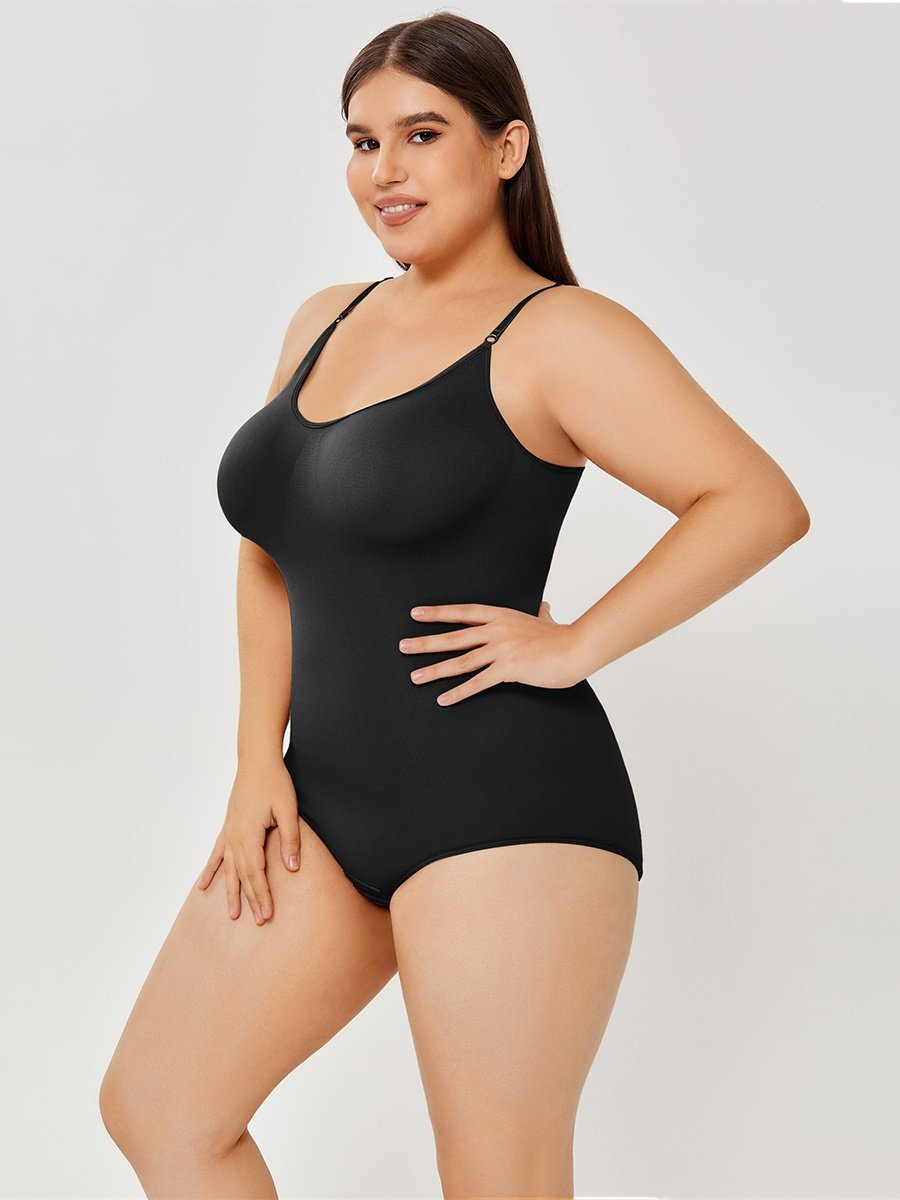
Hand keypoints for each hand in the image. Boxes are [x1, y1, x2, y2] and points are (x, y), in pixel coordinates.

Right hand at [195, 756, 299, 924]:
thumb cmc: (275, 782)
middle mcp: (235, 836)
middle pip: (242, 875)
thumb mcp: (288, 810)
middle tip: (258, 921)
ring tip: (232, 914)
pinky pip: (216, 854)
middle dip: (251, 899)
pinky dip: (211, 871)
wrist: (257, 760)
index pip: (256, 872)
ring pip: (228, 869)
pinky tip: (203, 886)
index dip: (262, 894)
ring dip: (230, 892)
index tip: (267, 914)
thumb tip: (293, 869)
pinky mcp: (228, 827)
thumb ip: (290, 840)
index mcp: (249, 834)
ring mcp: (228, 832)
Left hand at [400, 600, 584, 706]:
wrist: (577, 648)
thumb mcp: (546, 621)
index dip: (438, 613)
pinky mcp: (508, 669)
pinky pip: (478, 683)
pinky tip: (443, 699)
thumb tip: (543, 606)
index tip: (416, 614)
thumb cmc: (563, 638)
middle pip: (454, 637)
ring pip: (460, 661)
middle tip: (403, 646)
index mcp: (502, 616)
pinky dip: (459, 692)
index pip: (463, 613)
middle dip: (426, 642)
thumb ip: (540, 614)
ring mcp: (501, 649)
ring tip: (415, 676)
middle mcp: (497, 630)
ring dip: (435, 670)